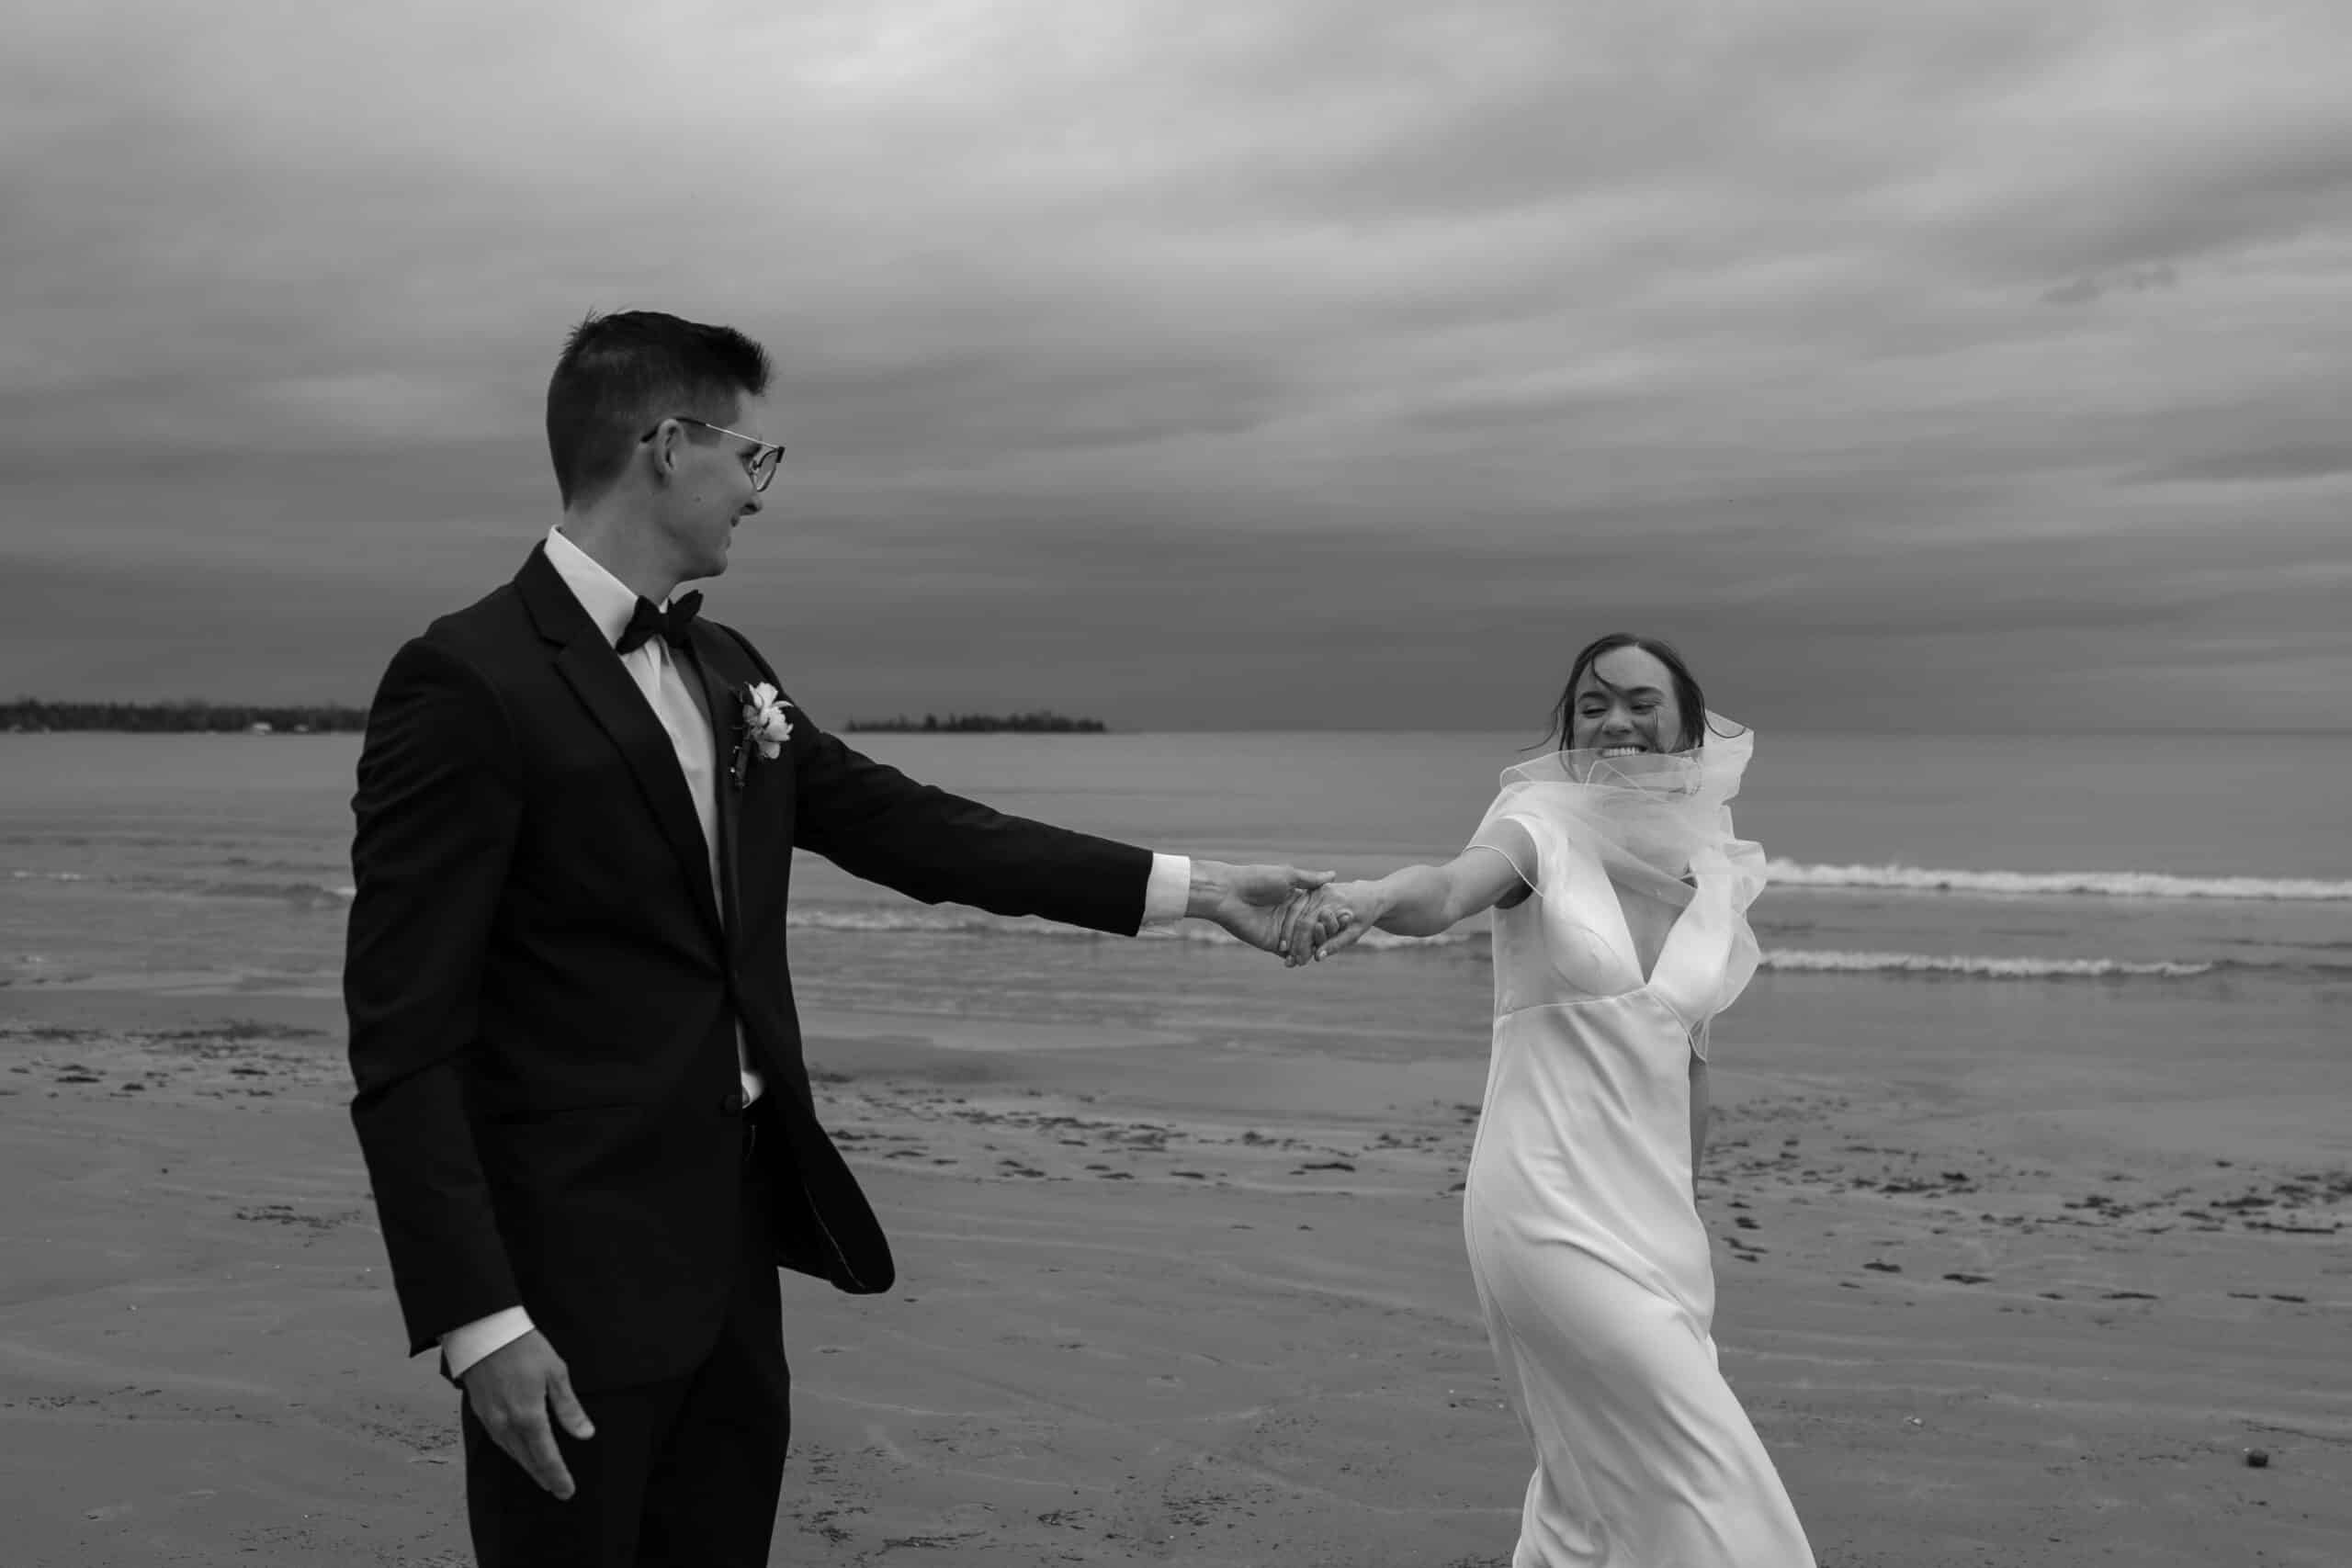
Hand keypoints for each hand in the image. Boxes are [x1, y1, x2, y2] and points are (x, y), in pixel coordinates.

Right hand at [460, 1329, 594, 1499]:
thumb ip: (569, 1408)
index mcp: (529, 1416)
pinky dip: (513, 1452)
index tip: (567, 1491)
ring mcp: (491, 1420)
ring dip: (527, 1466)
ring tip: (541, 1476)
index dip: (557, 1475)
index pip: (546, 1456)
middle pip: (527, 1460)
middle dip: (543, 1476)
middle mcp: (507, 1424)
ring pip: (512, 1453)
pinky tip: (520, 1453)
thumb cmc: (524, 1348)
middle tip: (557, 1490)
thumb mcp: (555, 1373)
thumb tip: (585, 1434)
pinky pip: (499, 1441)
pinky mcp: (481, 1413)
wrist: (484, 1332)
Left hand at [1189, 860, 1335, 957]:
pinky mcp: (1270, 943)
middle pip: (1311, 927)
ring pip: (1302, 941)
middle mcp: (1287, 916)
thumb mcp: (1287, 876)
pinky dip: (1299, 955)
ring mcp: (1279, 931)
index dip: (1330, 912)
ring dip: (1315, 944)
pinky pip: (1288, 952)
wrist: (1229, 894)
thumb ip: (1310, 880)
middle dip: (1326, 930)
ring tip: (1331, 946)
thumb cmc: (1257, 879)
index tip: (1348, 914)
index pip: (1316, 909)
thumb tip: (1334, 874)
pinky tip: (1313, 957)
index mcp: (1292, 899)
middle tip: (1344, 932)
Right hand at [1283, 880, 1384, 965]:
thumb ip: (1336, 944)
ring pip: (1295, 911)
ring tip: (1285, 951)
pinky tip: (1287, 935)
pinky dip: (1291, 921)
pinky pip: (1298, 905)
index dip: (1301, 944)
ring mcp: (1317, 889)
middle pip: (1299, 919)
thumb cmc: (1365, 916)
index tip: (1297, 961)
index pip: (1308, 925)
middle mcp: (1322, 893)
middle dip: (1292, 941)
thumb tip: (1318, 957)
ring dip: (1288, 932)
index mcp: (1333, 903)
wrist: (1371, 894)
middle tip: (1288, 960)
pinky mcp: (1313, 888)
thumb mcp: (1355, 933)